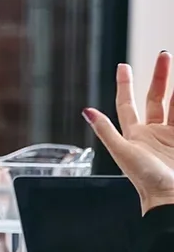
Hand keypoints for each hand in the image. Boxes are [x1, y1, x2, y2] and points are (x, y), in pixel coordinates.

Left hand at [86, 52, 173, 212]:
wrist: (170, 197)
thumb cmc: (145, 179)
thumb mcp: (122, 152)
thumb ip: (105, 131)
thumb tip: (86, 111)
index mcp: (134, 134)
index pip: (127, 104)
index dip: (124, 85)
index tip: (123, 65)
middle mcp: (153, 132)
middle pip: (156, 98)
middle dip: (161, 76)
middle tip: (164, 55)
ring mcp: (171, 136)